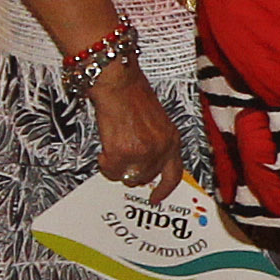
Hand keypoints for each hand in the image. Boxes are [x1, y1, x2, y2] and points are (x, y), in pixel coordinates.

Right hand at [88, 57, 185, 193]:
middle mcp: (161, 148)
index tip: (156, 198)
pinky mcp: (123, 153)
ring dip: (117, 167)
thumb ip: (155, 142)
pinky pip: (111, 171)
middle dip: (131, 171)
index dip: (165, 189)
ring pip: (127, 177)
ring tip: (111, 149)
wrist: (118, 81)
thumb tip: (144, 163)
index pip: (174, 174)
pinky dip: (105, 163)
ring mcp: (143, 153)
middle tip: (121, 160)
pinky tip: (105, 149)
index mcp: (172, 139)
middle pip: (146, 178)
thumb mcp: (156, 121)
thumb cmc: (132, 94)